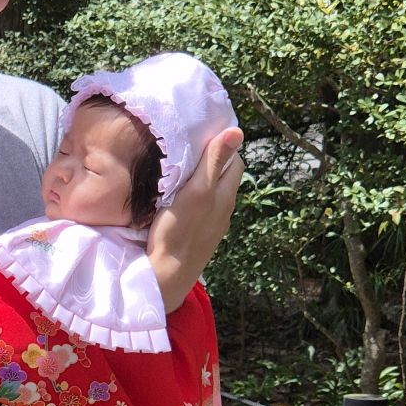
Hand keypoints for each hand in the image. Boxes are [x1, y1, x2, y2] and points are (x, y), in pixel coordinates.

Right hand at [148, 128, 243, 313]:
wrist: (168, 273)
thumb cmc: (179, 230)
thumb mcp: (197, 190)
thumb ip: (214, 162)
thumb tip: (237, 131)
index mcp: (226, 194)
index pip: (235, 161)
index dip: (222, 146)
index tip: (203, 138)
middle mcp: (225, 209)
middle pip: (225, 177)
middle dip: (213, 162)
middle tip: (189, 151)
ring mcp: (213, 225)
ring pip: (213, 194)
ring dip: (202, 181)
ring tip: (182, 172)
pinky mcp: (200, 236)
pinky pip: (203, 210)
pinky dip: (195, 199)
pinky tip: (179, 200)